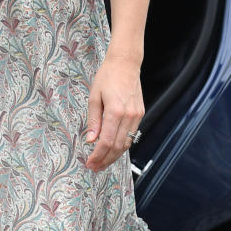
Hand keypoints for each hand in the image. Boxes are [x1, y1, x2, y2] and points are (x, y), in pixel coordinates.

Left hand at [83, 54, 143, 171]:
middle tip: (95, 167)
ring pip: (127, 143)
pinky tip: (113, 149)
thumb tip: (90, 140)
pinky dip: (122, 145)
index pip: (107, 141)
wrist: (125, 63)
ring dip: (115, 155)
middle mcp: (129, 115)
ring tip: (103, 162)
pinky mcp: (140, 113)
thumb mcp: (94, 97)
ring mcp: (137, 115)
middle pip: (118, 146)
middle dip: (106, 159)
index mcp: (115, 111)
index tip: (90, 163)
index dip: (98, 155)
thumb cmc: (107, 77)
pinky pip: (132, 134)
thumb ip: (93, 121)